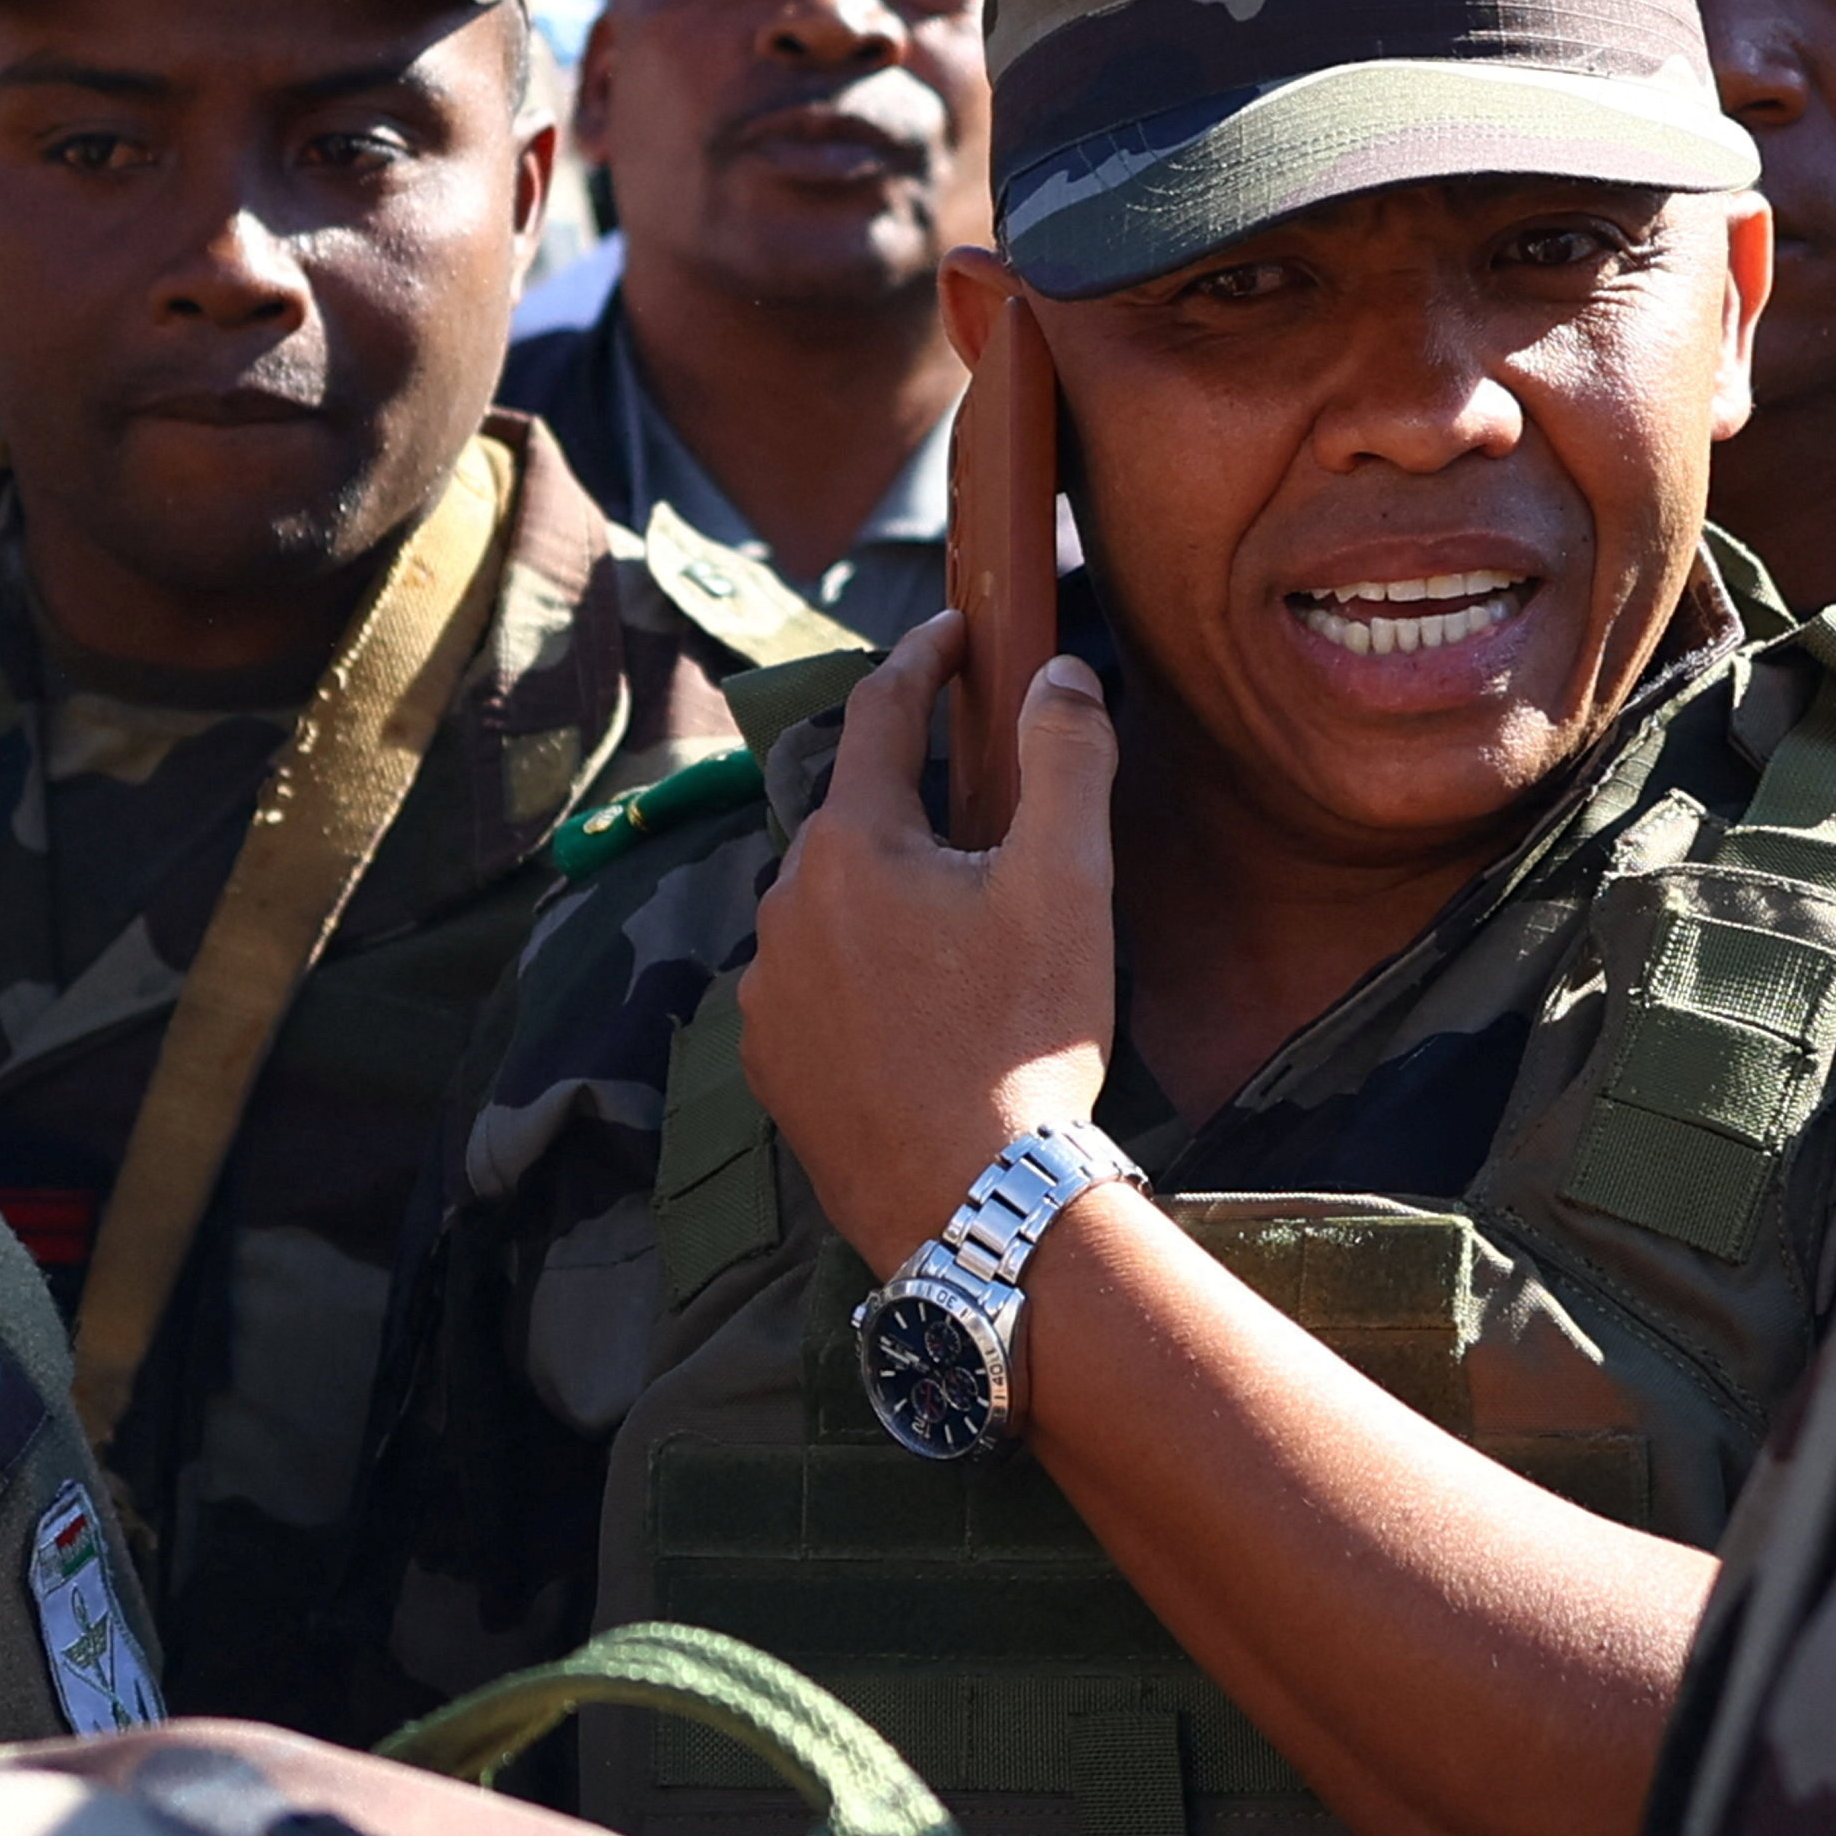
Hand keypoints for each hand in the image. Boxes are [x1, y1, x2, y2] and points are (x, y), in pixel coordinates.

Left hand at [737, 615, 1116, 1273]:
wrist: (972, 1204)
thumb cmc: (1024, 1040)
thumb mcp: (1069, 884)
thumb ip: (1065, 760)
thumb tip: (1059, 674)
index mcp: (853, 843)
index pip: (880, 712)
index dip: (926, 659)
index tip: (959, 631)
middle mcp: (786, 903)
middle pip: (856, 818)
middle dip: (916, 803)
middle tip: (990, 822)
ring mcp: (766, 991)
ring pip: (831, 907)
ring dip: (886, 900)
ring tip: (961, 942)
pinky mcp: (769, 1064)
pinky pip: (812, 988)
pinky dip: (859, 977)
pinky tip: (917, 1012)